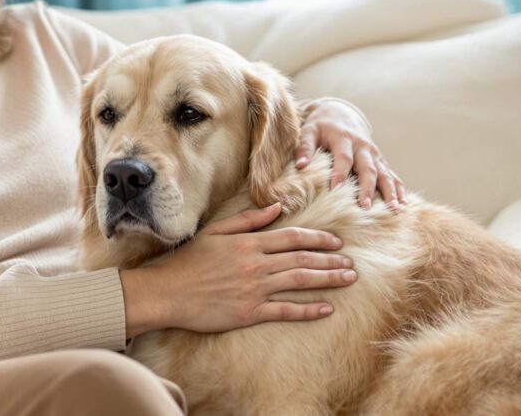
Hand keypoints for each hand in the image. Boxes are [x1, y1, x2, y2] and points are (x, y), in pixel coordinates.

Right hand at [124, 204, 356, 335]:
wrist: (169, 292)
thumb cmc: (189, 261)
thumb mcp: (216, 231)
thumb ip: (248, 220)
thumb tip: (276, 208)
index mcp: (249, 243)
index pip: (293, 237)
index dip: (319, 238)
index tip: (337, 241)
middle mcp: (257, 264)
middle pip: (303, 259)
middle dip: (331, 260)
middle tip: (352, 264)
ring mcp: (256, 289)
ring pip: (301, 281)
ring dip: (328, 280)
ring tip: (348, 279)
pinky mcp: (251, 312)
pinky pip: (286, 310)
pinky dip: (308, 310)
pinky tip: (326, 309)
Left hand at [295, 99, 406, 210]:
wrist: (339, 114)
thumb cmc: (321, 127)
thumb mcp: (309, 131)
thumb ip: (304, 147)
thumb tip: (300, 165)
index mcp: (344, 138)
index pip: (343, 157)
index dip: (340, 173)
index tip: (336, 190)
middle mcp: (362, 146)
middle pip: (368, 168)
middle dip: (367, 188)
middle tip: (365, 206)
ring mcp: (374, 154)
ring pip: (384, 173)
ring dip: (390, 191)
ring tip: (393, 209)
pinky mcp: (380, 160)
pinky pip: (392, 175)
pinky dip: (398, 189)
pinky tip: (403, 204)